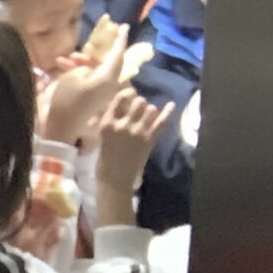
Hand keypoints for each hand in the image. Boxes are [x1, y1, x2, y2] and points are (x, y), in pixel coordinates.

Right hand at [43, 28, 127, 144]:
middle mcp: (111, 86)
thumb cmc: (66, 101)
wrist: (61, 130)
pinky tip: (68, 72)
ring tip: (63, 62)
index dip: (120, 40)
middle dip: (91, 56)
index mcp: (108, 78)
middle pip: (106, 65)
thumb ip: (84, 68)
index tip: (125, 27)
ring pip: (98, 74)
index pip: (117, 54)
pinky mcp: (97, 103)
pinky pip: (94, 83)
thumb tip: (90, 70)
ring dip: (83, 67)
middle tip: (78, 50)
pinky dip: (83, 77)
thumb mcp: (72, 77)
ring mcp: (104, 95)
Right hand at [93, 88, 176, 221]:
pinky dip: (168, 112)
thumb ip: (108, 120)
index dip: (127, 94)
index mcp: (107, 123)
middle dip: (140, 103)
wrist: (114, 178)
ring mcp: (138, 132)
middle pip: (139, 101)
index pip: (120, 98)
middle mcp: (123, 124)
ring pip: (151, 109)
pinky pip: (162, 121)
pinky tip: (171, 105)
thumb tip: (115, 104)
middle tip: (138, 110)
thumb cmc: (104, 158)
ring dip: (150, 111)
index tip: (129, 96)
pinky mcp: (150, 139)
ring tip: (147, 116)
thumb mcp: (101, 136)